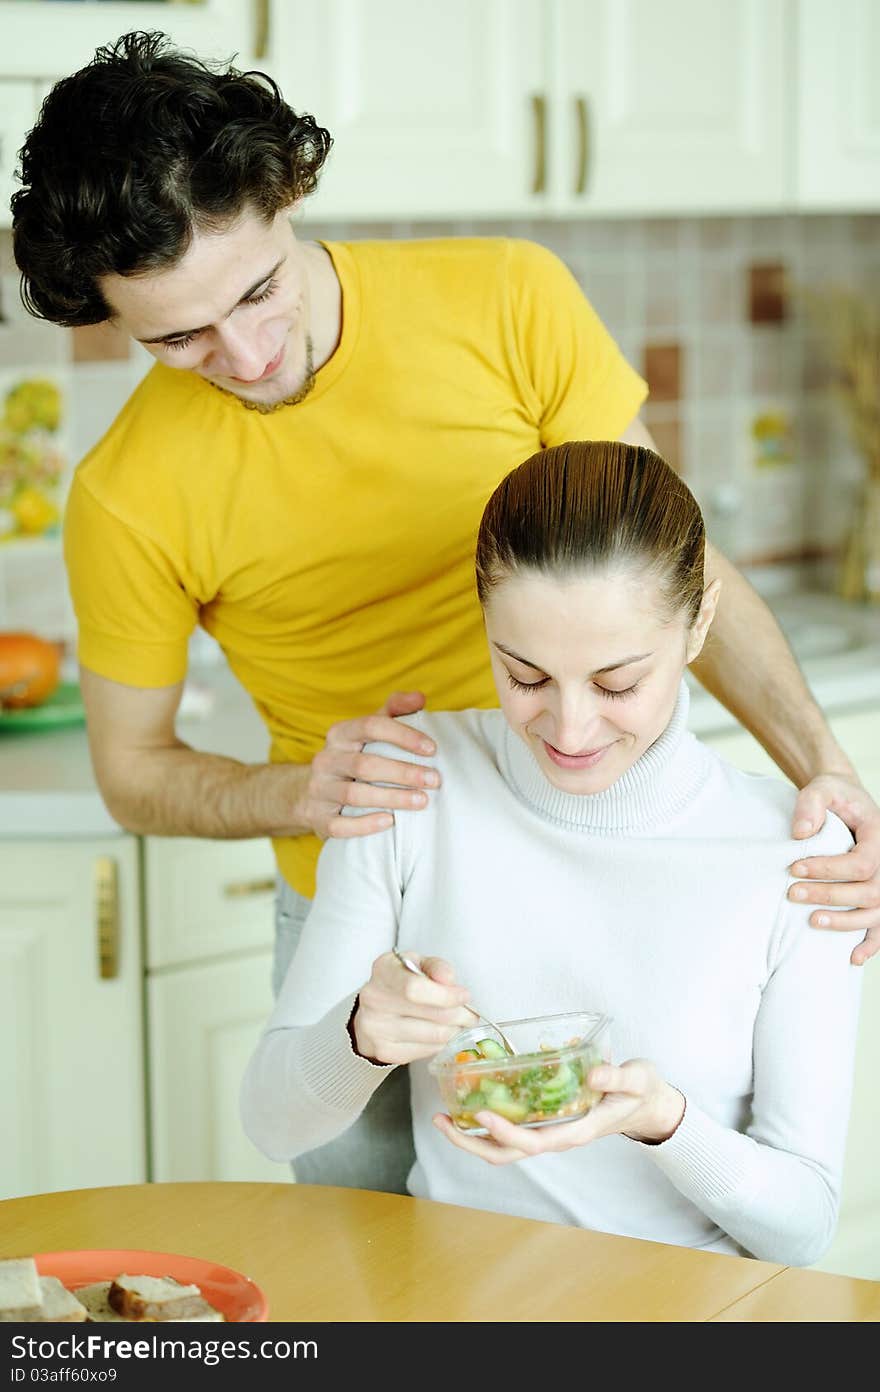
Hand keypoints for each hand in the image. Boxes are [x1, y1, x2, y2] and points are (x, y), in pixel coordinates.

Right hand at [303, 691, 439, 839]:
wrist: (311, 793)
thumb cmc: (354, 757)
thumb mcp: (369, 731)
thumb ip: (394, 711)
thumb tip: (420, 697)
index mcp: (339, 734)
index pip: (371, 726)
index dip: (403, 735)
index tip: (432, 749)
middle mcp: (325, 760)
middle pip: (365, 764)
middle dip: (403, 772)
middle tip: (434, 779)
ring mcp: (319, 790)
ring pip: (354, 795)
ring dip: (392, 798)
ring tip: (422, 801)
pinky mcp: (318, 819)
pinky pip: (340, 825)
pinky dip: (365, 824)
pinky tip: (390, 821)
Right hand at [353, 951, 474, 1065]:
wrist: (374, 1009)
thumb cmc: (402, 981)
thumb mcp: (419, 964)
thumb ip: (436, 967)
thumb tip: (449, 979)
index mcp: (383, 971)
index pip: (416, 989)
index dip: (446, 995)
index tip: (464, 996)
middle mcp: (374, 1000)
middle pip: (431, 1015)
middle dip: (459, 1015)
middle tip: (470, 1014)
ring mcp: (377, 1029)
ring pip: (434, 1036)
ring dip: (454, 1030)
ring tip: (457, 1023)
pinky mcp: (385, 1051)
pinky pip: (427, 1051)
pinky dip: (440, 1043)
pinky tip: (438, 1033)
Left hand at [433, 1059, 684, 1163]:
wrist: (646, 1103)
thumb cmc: (641, 1091)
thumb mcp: (637, 1080)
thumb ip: (618, 1078)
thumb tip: (595, 1074)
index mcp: (575, 1131)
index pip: (534, 1142)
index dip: (507, 1134)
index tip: (484, 1116)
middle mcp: (556, 1137)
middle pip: (507, 1153)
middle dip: (472, 1141)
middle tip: (441, 1120)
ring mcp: (548, 1132)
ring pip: (503, 1148)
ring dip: (471, 1136)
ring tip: (442, 1116)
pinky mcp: (544, 1122)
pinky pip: (509, 1131)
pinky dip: (485, 1124)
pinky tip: (468, 1105)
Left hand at [788, 775, 879, 964]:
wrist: (846, 802)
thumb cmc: (834, 796)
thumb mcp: (821, 789)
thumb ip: (810, 805)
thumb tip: (800, 834)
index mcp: (879, 836)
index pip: (861, 862)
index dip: (829, 869)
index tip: (794, 868)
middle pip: (869, 891)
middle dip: (829, 895)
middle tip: (792, 893)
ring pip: (876, 912)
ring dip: (846, 923)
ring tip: (813, 922)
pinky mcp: (877, 894)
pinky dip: (871, 943)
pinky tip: (853, 957)